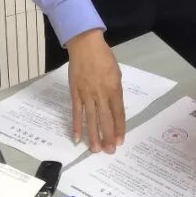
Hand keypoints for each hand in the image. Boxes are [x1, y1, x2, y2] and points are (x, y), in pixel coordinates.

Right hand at [66, 29, 123, 152]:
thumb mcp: (116, 73)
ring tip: (95, 150)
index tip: (120, 141)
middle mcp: (101, 94)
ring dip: (93, 136)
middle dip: (108, 137)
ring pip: (91, 119)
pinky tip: (77, 138)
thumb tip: (114, 106)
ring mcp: (87, 94)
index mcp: (114, 88)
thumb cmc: (104, 57)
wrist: (85, 45)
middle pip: (105, 119)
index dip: (119, 128)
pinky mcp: (75, 93)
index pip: (118, 113)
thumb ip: (115, 91)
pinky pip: (76, 112)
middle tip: (110, 151)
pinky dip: (76, 125)